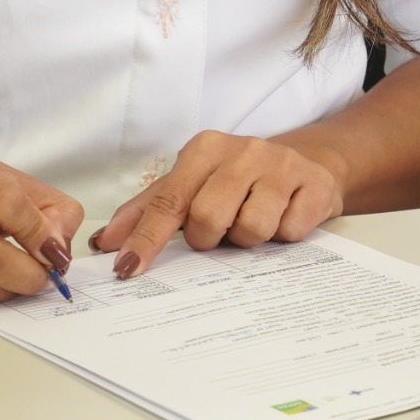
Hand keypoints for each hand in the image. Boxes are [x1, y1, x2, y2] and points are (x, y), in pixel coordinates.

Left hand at [91, 130, 345, 277]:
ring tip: (254, 220)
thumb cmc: (238, 181)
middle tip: (220, 232)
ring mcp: (282, 165)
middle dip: (209, 238)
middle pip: (208, 218)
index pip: (168, 201)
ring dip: (248, 240)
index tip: (128, 269)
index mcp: (205, 150)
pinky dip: (284, 235)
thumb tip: (104, 242)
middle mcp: (242, 150)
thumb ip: (148, 211)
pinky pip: (290, 231)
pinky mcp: (315, 184)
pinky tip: (285, 218)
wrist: (309, 163)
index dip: (147, 239)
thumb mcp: (193, 185)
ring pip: (252, 228)